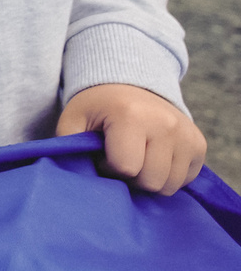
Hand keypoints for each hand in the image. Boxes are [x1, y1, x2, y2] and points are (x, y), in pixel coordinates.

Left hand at [58, 83, 207, 193]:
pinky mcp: (199, 144)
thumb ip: (71, 147)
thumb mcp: (73, 120)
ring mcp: (186, 135)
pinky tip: (154, 158)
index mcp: (131, 116)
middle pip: (151, 182)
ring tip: (137, 158)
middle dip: (131, 178)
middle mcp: (166, 124)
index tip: (102, 154)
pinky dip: (167, 176)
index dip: (108, 168)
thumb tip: (79, 177)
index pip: (125, 168)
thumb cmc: (98, 107)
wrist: (130, 85)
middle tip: (120, 158)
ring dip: (150, 179)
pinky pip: (185, 180)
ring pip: (170, 186)